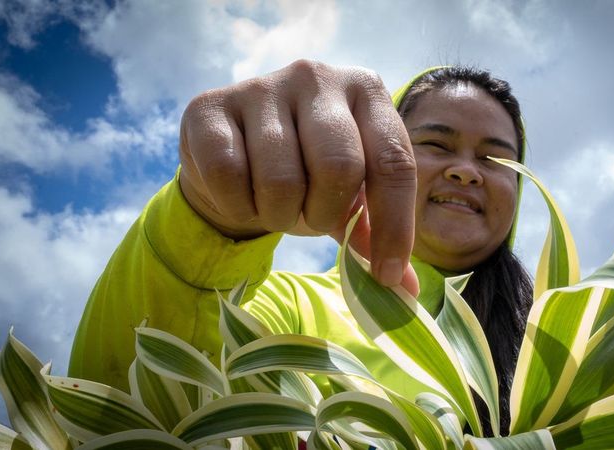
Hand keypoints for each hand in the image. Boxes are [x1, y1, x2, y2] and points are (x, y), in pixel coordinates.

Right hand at [178, 60, 418, 292]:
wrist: (232, 156)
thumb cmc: (304, 175)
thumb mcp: (348, 197)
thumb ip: (375, 234)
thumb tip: (405, 292)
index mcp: (366, 91)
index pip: (394, 161)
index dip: (395, 226)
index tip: (386, 275)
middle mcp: (317, 77)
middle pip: (339, 166)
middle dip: (326, 214)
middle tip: (313, 219)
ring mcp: (260, 85)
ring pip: (281, 179)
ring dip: (280, 214)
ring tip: (276, 205)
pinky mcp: (208, 105)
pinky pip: (229, 176)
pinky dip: (239, 206)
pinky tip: (240, 195)